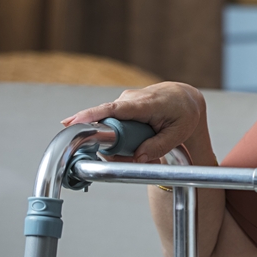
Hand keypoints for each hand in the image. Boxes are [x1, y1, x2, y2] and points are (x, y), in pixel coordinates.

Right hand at [62, 82, 206, 162]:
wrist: (185, 97)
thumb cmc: (184, 113)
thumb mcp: (179, 132)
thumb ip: (159, 146)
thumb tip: (138, 159)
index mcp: (146, 104)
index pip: (114, 109)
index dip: (91, 116)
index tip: (71, 123)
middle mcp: (131, 99)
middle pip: (108, 126)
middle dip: (114, 146)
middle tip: (133, 156)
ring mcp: (125, 101)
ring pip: (110, 128)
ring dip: (121, 143)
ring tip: (143, 146)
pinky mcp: (121, 105)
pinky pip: (113, 125)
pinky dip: (122, 137)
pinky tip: (137, 141)